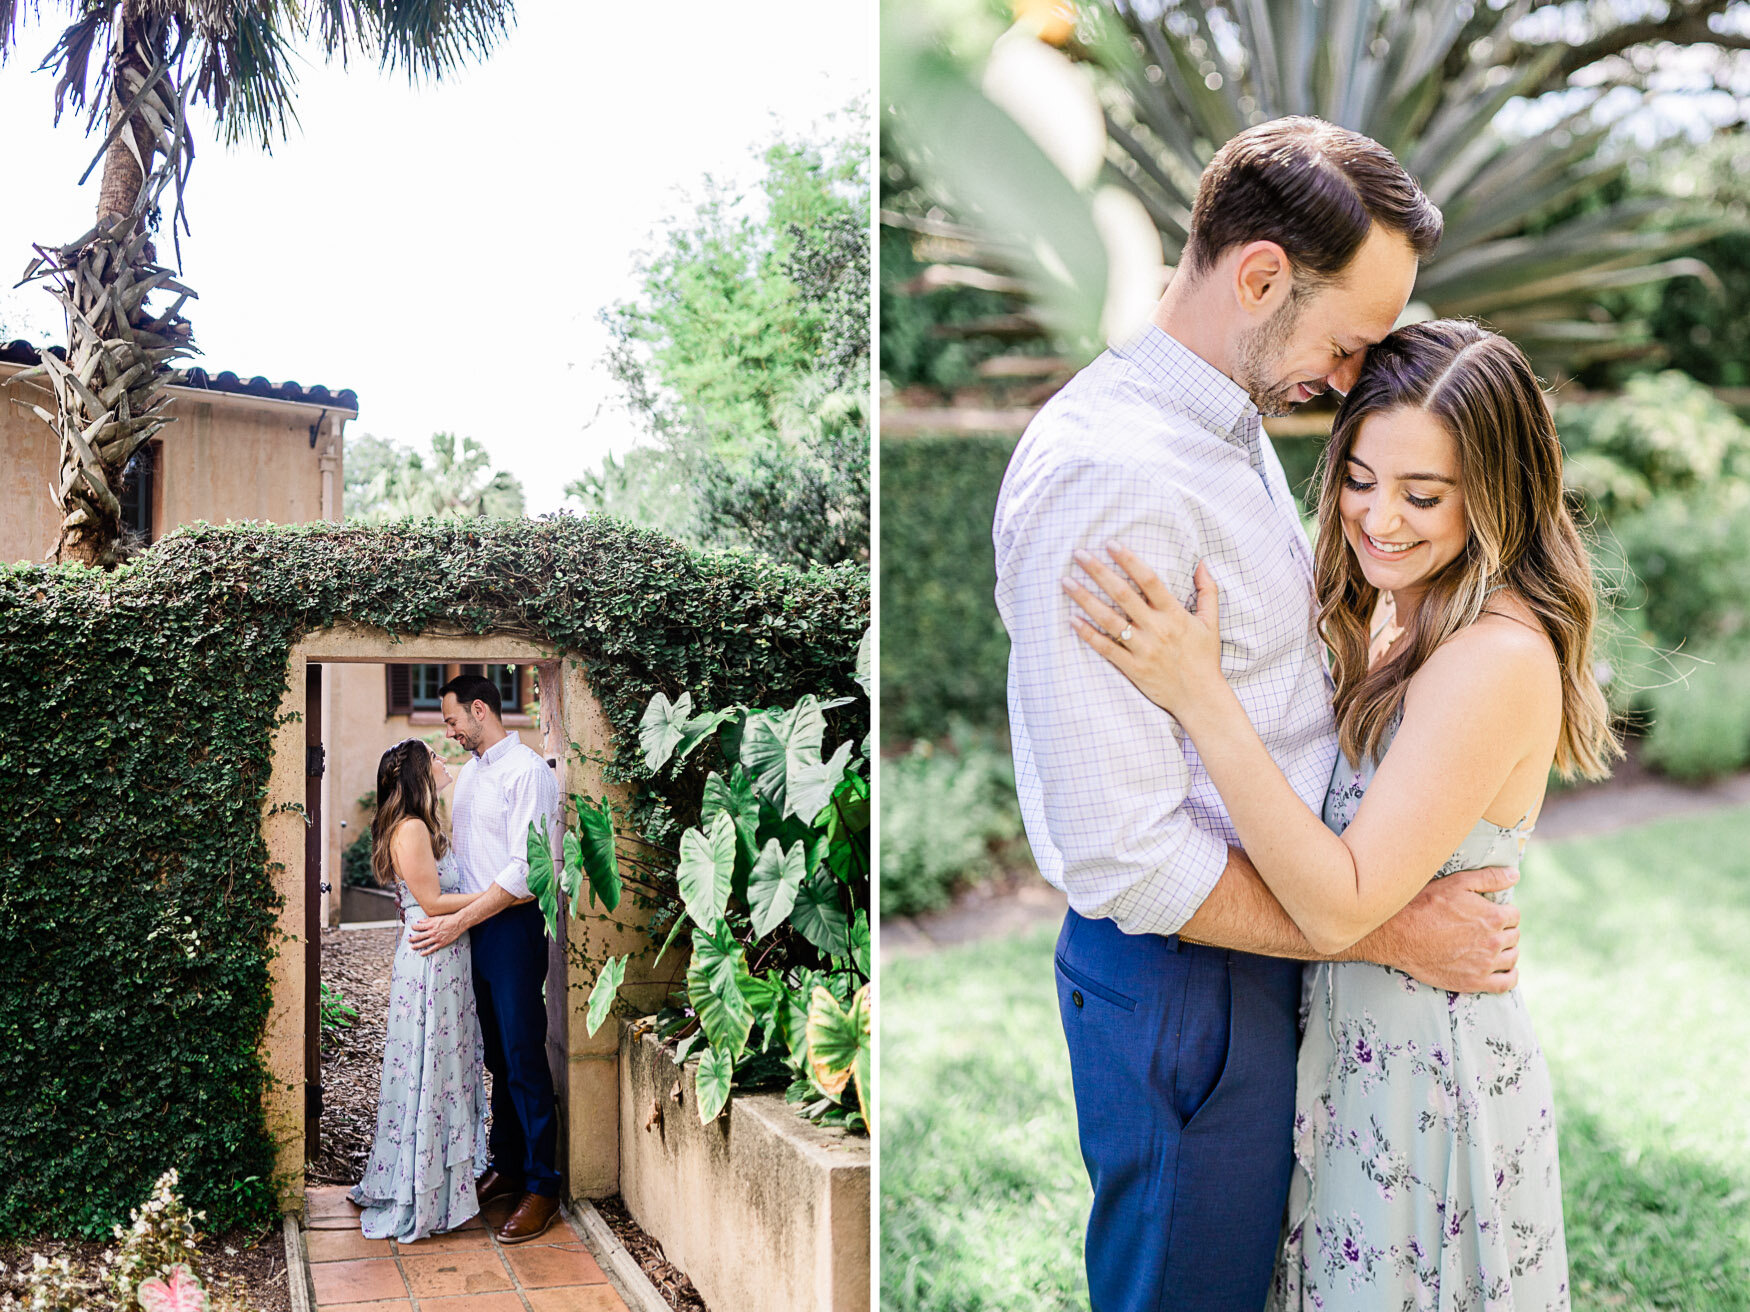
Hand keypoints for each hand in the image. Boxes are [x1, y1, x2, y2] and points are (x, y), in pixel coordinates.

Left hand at [409, 913, 462, 956]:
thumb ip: (427, 920)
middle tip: (409, 940)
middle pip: (419, 936)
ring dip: (416, 946)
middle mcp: (432, 932)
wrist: (458, 923)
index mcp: (431, 925)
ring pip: (424, 943)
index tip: (411, 928)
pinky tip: (421, 953)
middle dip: (412, 939)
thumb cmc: (448, 919)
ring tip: (412, 947)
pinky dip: (426, 952)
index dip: (414, 927)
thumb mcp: (437, 917)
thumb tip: (419, 921)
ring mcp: (436, 938)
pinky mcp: (441, 943)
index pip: (418, 927)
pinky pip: (432, 949)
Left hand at [1062, 541, 1225, 716]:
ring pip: (1109, 619)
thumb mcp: (1211, 623)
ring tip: (1066, 582)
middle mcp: (1157, 629)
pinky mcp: (1133, 668)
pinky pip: (1106, 648)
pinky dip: (1088, 634)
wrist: (1201, 698)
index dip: (1129, 560)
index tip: (1110, 544)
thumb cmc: (1204, 658)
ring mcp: (1143, 649)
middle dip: (1099, 571)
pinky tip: (1071, 619)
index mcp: (1175, 614)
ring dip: (1085, 599)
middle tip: (1079, 553)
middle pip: (1123, 594)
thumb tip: (1202, 563)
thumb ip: (1208, 591)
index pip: (1149, 580)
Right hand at [1377, 867, 1520, 992]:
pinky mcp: (1474, 982)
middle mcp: (1493, 941)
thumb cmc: (1424, 905)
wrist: (1398, 935)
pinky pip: (1506, 983)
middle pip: (1513, 936)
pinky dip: (1509, 976)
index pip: (1514, 915)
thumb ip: (1489, 878)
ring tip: (1491, 946)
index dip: (1502, 912)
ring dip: (1506, 950)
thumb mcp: (1456, 882)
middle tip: (1485, 929)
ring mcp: (1485, 964)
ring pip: (1512, 957)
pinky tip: (1500, 968)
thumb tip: (1514, 875)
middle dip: (1504, 930)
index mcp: (1493, 916)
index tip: (1489, 914)